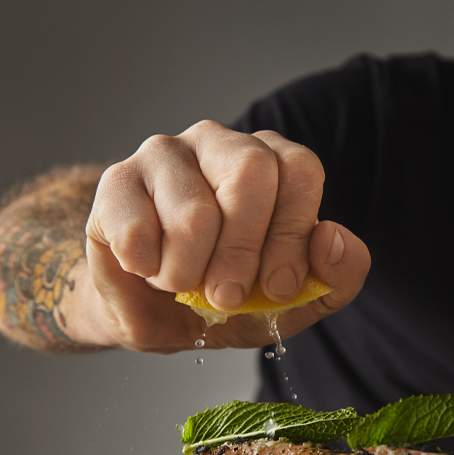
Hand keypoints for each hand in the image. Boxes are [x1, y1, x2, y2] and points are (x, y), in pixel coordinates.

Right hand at [72, 121, 369, 352]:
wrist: (150, 312)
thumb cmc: (226, 294)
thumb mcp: (293, 299)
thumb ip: (337, 273)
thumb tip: (331, 237)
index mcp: (274, 159)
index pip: (300, 170)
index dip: (292, 234)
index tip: (278, 285)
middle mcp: (223, 142)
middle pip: (250, 172)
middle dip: (242, 252)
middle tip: (226, 294)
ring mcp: (166, 153)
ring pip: (194, 211)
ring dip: (189, 272)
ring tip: (182, 280)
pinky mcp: (116, 179)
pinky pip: (137, 228)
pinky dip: (147, 268)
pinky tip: (146, 268)